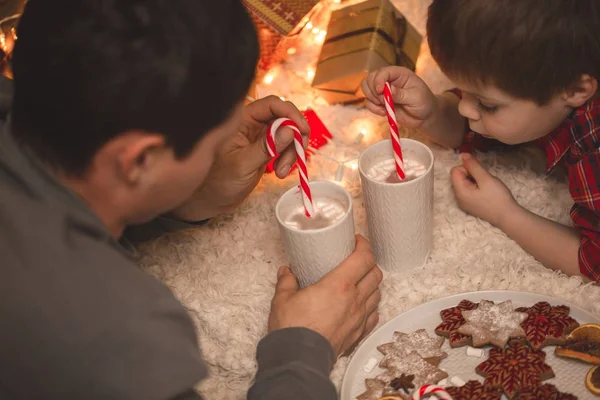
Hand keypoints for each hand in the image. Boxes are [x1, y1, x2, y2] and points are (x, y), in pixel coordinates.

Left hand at [170, 96, 309, 220]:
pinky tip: (280, 172)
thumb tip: (290, 131)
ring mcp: (260, 137)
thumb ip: (266, 147)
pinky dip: (289, 158)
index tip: (302, 130)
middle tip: (297, 155)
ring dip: (292, 152)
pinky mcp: (266, 150)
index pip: (272, 105)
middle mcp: (252, 124)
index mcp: (242, 120)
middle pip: (285, 118)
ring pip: (288, 134)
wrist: (212, 199)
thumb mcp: (244, 164)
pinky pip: (285, 147)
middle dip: (294, 137)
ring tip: (282, 172)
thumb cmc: (219, 181)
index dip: (290, 113)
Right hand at [268, 235, 382, 356]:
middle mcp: (355, 300)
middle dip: (369, 262)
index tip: (357, 240)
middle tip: (356, 259)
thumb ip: (286, 281)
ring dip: (371, 283)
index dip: (364, 245)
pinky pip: (373, 315)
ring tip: (359, 280)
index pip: (364, 258)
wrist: (298, 360)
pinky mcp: (358, 333)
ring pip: (377, 293)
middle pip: (375, 273)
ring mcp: (359, 318)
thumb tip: (286, 271)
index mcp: (339, 285)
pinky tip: (361, 305)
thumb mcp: (283, 298)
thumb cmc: (292, 328)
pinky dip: (371, 306)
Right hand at [361, 66, 437, 129]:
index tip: (380, 91)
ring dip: (372, 99)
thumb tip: (387, 90)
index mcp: (400, 74)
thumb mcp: (415, 98)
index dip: (379, 80)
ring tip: (384, 107)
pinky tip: (384, 113)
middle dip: (373, 90)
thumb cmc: (424, 103)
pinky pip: (369, 102)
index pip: (384, 71)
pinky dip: (373, 108)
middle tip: (383, 101)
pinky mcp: (380, 102)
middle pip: (370, 78)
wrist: (424, 117)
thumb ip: (401, 94)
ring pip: (366, 89)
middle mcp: (389, 80)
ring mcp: (383, 91)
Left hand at [451, 153, 519, 226]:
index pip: (455, 171)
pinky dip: (476, 186)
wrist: (508, 216)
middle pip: (458, 176)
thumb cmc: (498, 198)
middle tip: (483, 180)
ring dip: (474, 179)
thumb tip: (463, 154)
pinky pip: (468, 190)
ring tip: (486, 186)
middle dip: (470, 174)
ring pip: (464, 182)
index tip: (479, 173)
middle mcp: (458, 198)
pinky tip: (485, 191)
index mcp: (459, 192)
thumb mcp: (486, 178)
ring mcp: (464, 202)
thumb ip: (473, 166)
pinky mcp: (470, 204)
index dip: (467, 168)